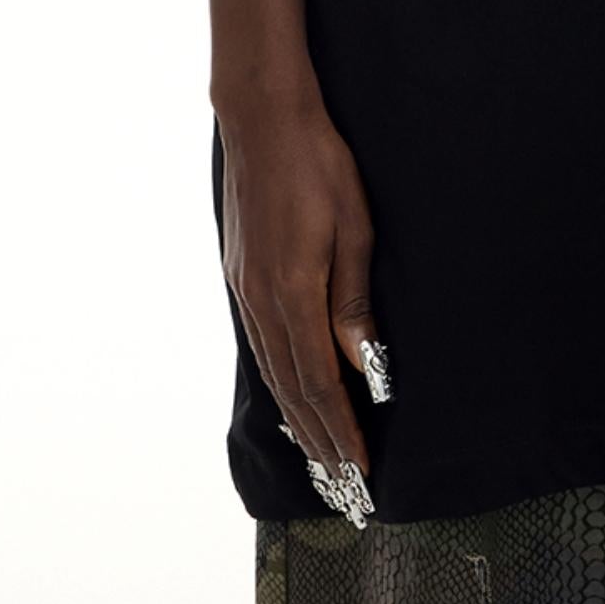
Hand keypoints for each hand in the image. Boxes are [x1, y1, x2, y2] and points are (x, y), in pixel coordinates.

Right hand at [215, 82, 382, 484]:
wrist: (263, 120)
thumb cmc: (318, 165)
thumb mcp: (353, 227)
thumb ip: (353, 300)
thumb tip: (362, 364)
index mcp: (293, 292)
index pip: (321, 381)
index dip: (343, 428)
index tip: (361, 466)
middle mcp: (263, 301)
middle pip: (294, 388)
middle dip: (321, 439)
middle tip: (344, 483)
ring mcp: (246, 290)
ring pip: (274, 371)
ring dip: (299, 417)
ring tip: (320, 453)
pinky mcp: (242, 277)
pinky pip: (263, 346)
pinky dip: (280, 381)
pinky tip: (291, 393)